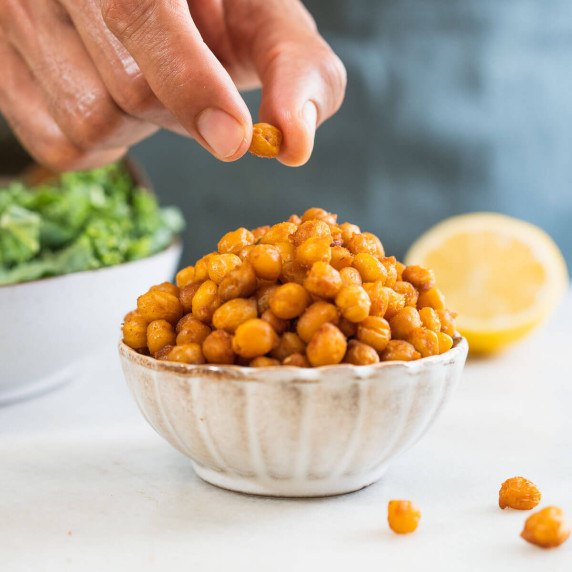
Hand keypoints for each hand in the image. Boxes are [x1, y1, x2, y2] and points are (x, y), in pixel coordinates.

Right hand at [0, 0, 345, 170]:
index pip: (139, 8)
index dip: (190, 83)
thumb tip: (294, 143)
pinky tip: (117, 103)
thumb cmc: (214, 9)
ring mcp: (13, 16)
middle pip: (128, 88)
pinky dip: (105, 146)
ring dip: (142, 128)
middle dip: (182, 111)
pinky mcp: (0, 67)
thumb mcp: (265, 20)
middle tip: (198, 88)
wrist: (151, 2)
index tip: (233, 139)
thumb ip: (296, 70)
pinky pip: (60, 147)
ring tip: (150, 84)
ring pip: (90, 122)